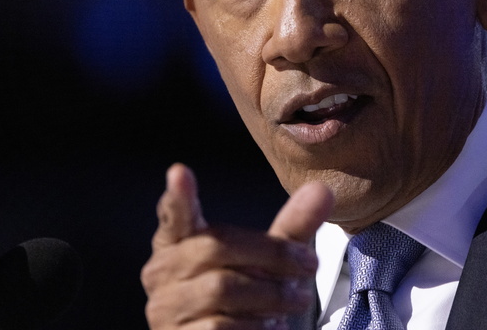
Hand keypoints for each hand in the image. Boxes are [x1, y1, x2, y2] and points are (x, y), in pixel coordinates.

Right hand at [141, 164, 333, 328]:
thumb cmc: (246, 295)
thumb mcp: (269, 259)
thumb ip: (293, 226)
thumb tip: (323, 190)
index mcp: (180, 241)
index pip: (175, 214)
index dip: (177, 196)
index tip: (179, 172)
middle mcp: (162, 270)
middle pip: (216, 247)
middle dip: (271, 255)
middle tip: (309, 265)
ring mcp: (164, 307)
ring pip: (221, 288)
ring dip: (270, 295)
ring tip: (295, 301)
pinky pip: (219, 326)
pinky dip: (255, 325)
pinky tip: (271, 326)